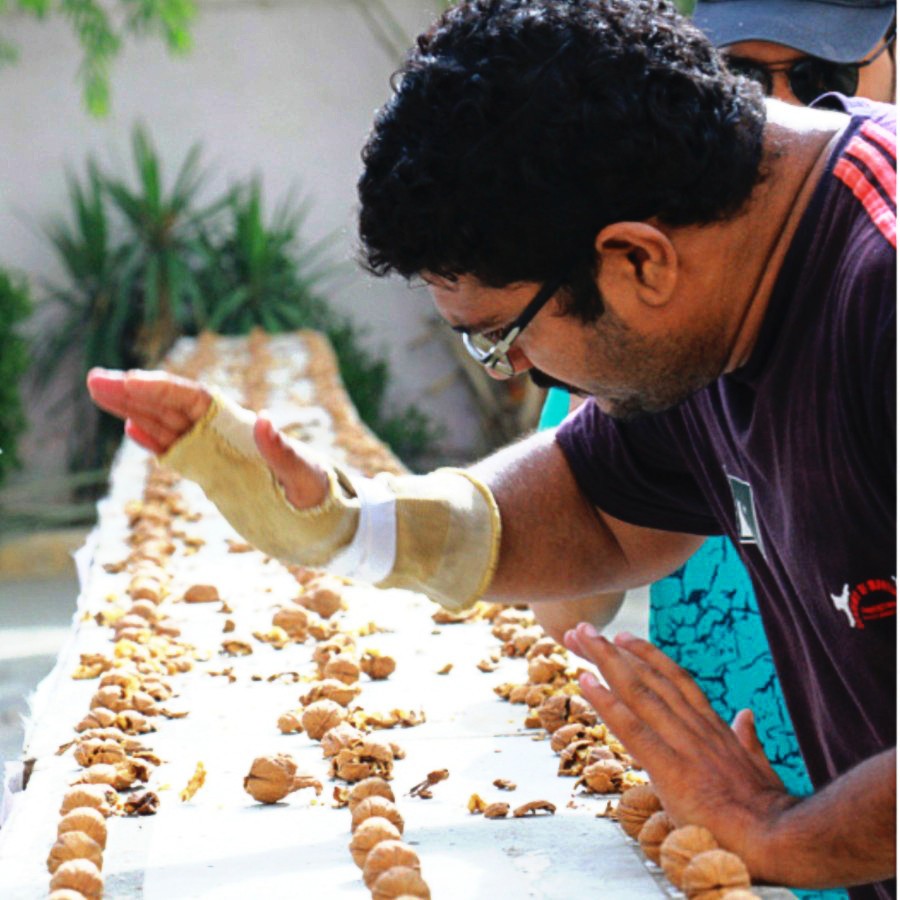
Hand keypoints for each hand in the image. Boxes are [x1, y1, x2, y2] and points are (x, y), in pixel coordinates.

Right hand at [86, 368, 328, 508]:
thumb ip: (282, 452)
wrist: (325, 519)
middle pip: (173, 406)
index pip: (196, 400)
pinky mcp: (214, 474)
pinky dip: (155, 441)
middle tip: (94, 379)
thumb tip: (264, 421)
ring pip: (168, 425)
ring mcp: (217, 453)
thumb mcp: (305, 477)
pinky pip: (179, 453)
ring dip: (135, 410)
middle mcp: (226, 435)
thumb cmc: (319, 496)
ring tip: (100, 394)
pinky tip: (133, 430)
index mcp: (243, 429)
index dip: (163, 390)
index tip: (129, 381)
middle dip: (135, 392)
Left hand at [563, 622, 797, 876]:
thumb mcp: (759, 766)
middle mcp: (695, 727)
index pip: (676, 680)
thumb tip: (746, 715)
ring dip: (605, 661)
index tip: (624, 637)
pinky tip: (584, 682)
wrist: (780, 839)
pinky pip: (632, 729)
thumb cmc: (769, 810)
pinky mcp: (672, 769)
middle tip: (583, 628)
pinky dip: (606, 702)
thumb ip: (747, 739)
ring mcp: (684, 745)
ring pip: (638, 692)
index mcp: (714, 728)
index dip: (648, 656)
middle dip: (613, 650)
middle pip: (649, 678)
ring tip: (579, 638)